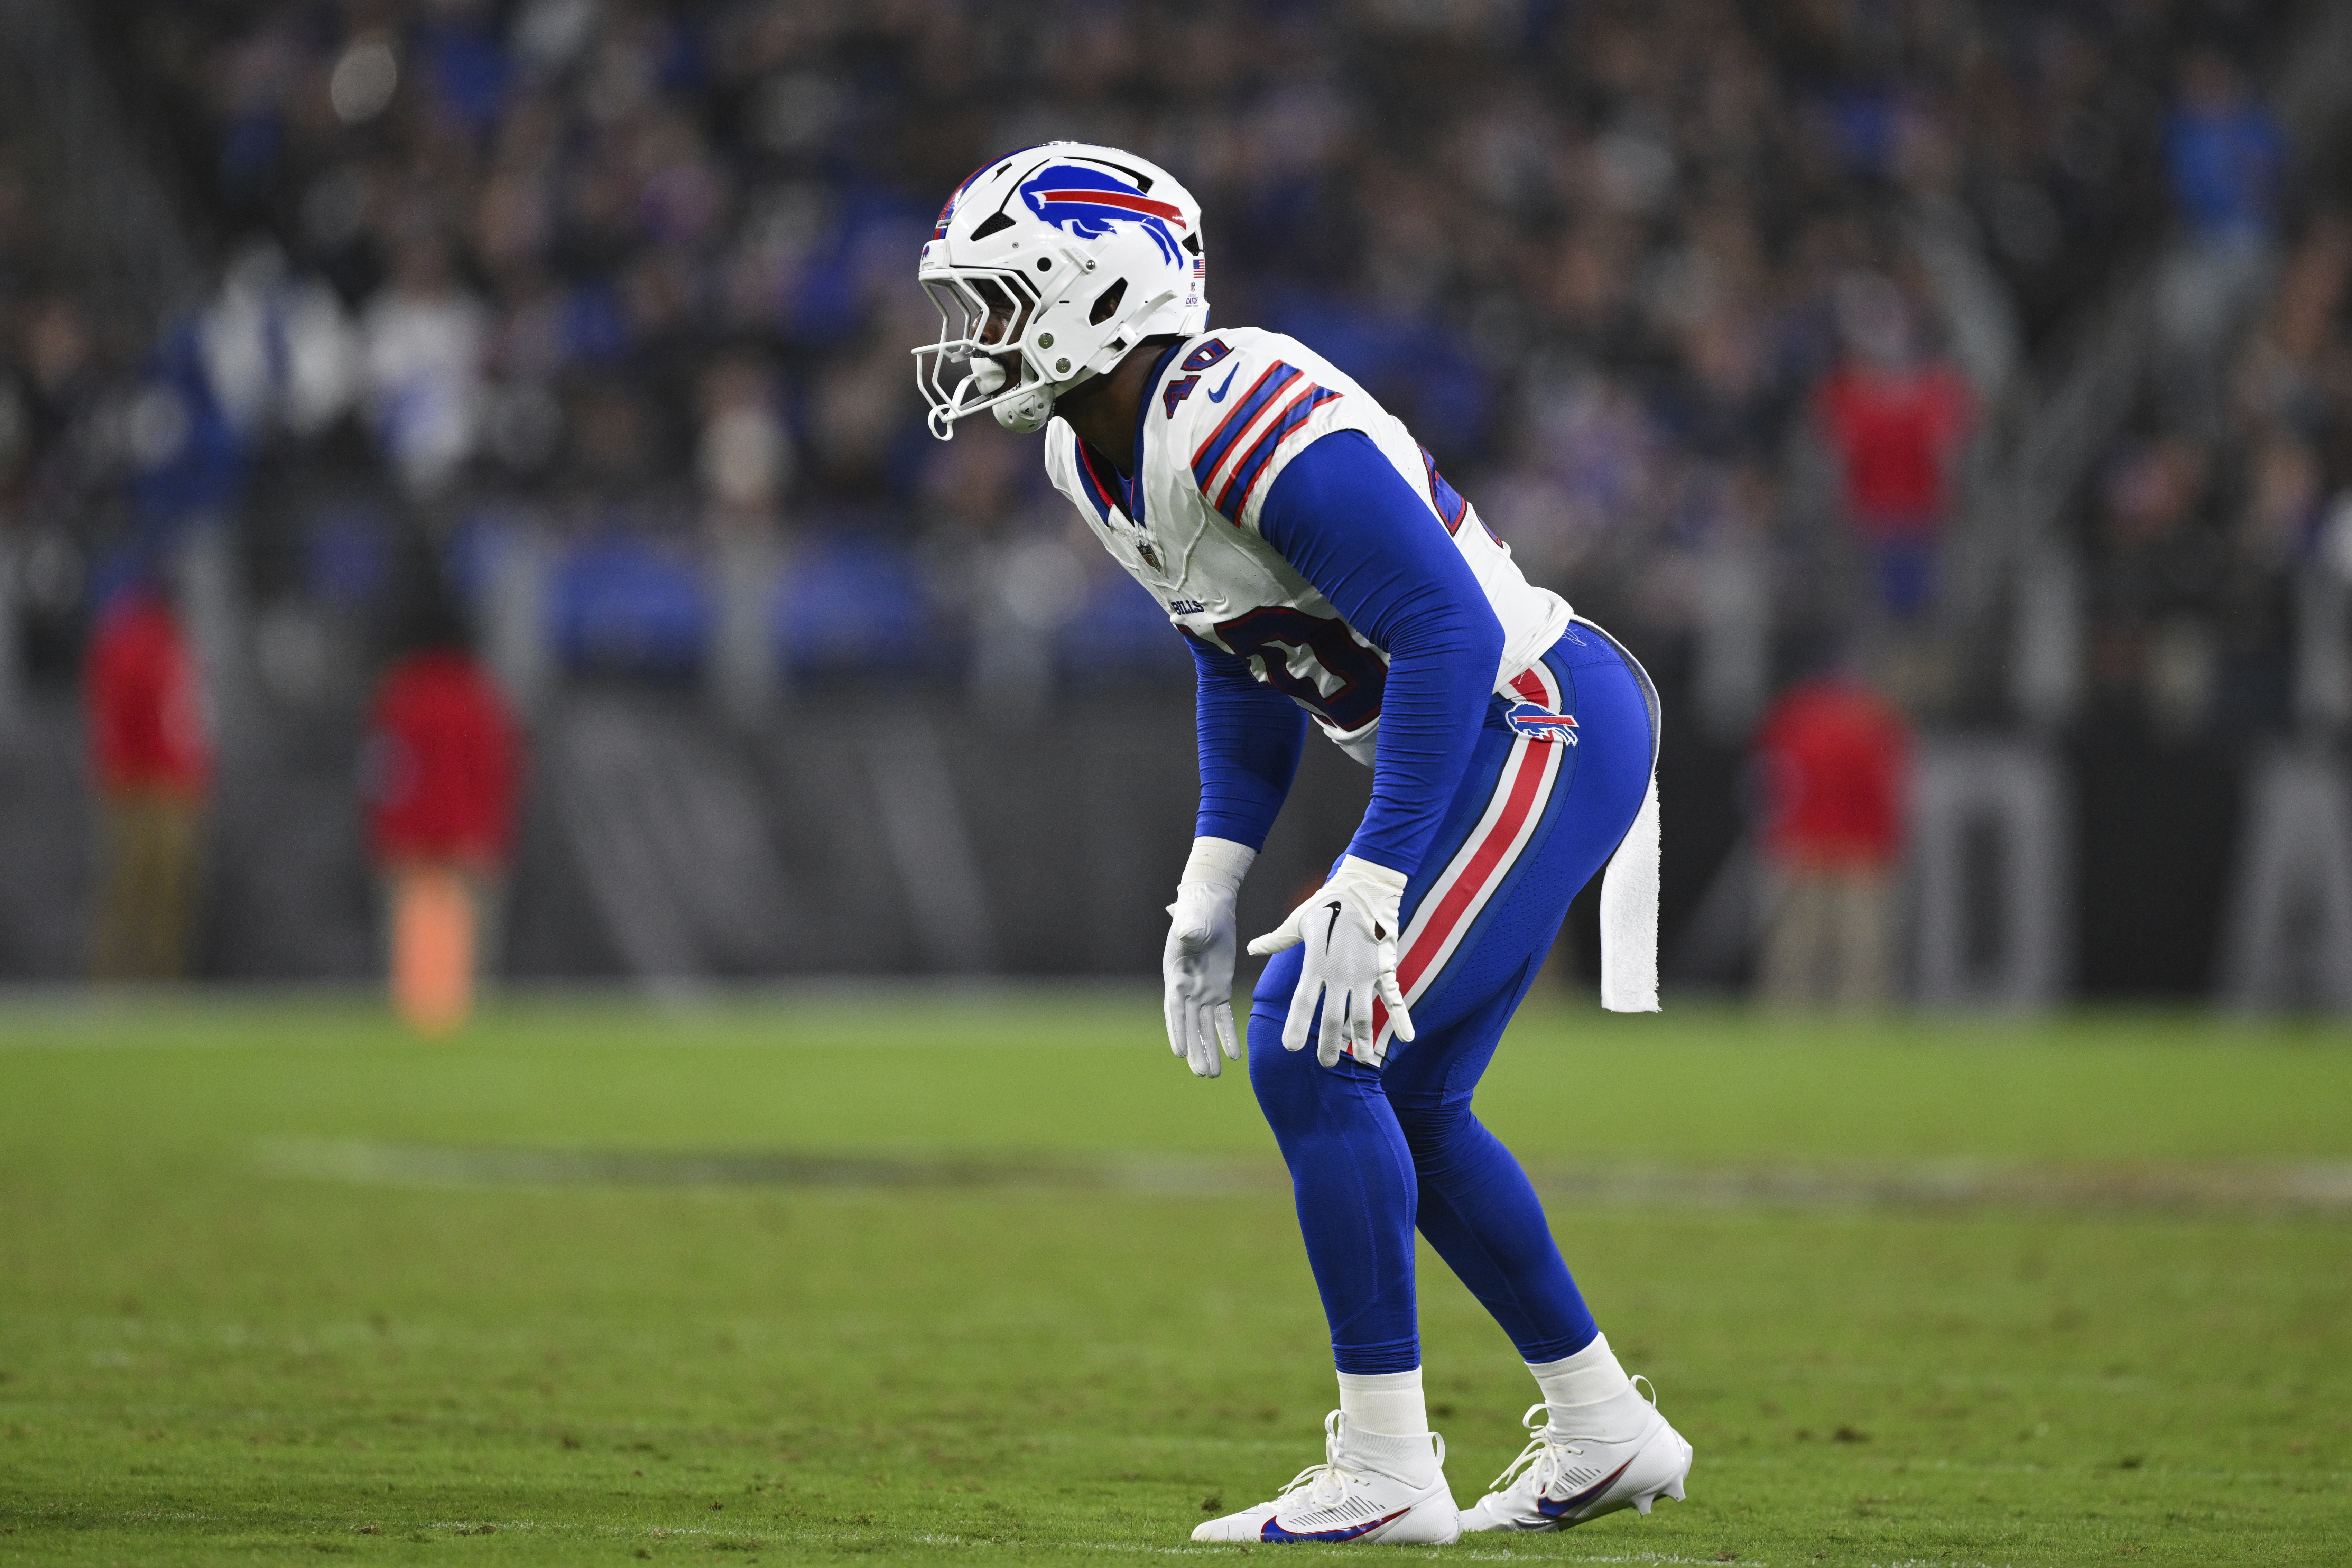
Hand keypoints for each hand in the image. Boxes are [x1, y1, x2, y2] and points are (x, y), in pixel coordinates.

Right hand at [1163, 882, 1241, 1076]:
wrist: (1212, 905)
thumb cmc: (1198, 910)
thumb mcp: (1192, 919)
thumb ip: (1189, 929)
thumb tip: (1186, 934)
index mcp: (1175, 975)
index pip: (1175, 1008)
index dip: (1177, 1030)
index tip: (1179, 1053)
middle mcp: (1186, 988)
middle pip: (1190, 1025)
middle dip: (1195, 1050)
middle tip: (1202, 1074)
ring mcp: (1202, 990)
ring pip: (1205, 1026)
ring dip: (1209, 1049)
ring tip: (1214, 1075)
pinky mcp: (1219, 988)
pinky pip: (1223, 1017)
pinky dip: (1227, 1035)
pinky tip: (1234, 1055)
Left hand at [1247, 856, 1415, 1067]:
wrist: (1365, 885)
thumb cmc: (1328, 902)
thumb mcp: (1296, 920)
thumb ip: (1276, 941)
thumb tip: (1252, 948)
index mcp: (1315, 963)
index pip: (1303, 1002)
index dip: (1297, 1026)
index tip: (1291, 1048)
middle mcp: (1339, 972)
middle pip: (1333, 1017)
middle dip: (1330, 1044)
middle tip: (1327, 1064)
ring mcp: (1364, 972)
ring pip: (1363, 1014)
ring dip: (1362, 1040)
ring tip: (1364, 1061)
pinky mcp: (1384, 966)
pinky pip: (1394, 997)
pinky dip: (1403, 1018)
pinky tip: (1407, 1039)